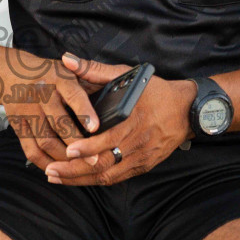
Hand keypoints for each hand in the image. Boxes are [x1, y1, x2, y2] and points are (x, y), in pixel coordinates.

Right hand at [0, 52, 98, 172]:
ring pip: (46, 140)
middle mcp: (42, 94)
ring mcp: (27, 111)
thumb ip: (91, 76)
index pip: (73, 95)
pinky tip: (57, 168)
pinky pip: (30, 150)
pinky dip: (44, 163)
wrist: (12, 73)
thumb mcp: (70, 69)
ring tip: (79, 166)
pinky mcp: (18, 125)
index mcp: (59, 78)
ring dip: (63, 157)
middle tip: (94, 159)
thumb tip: (114, 89)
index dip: (84, 112)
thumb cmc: (48, 74)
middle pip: (59, 123)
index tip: (95, 128)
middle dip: (77, 143)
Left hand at [43, 54, 194, 186]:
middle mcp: (138, 142)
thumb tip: (67, 60)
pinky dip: (97, 180)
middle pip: (104, 163)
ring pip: (109, 175)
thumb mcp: (128, 74)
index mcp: (133, 120)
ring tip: (57, 177)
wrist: (188, 109)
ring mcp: (142, 157)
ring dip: (82, 179)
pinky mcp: (144, 165)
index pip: (108, 140)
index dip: (87, 148)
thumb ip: (95, 69)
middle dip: (75, 170)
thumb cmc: (156, 90)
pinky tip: (79, 179)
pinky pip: (118, 178)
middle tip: (50, 171)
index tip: (67, 150)